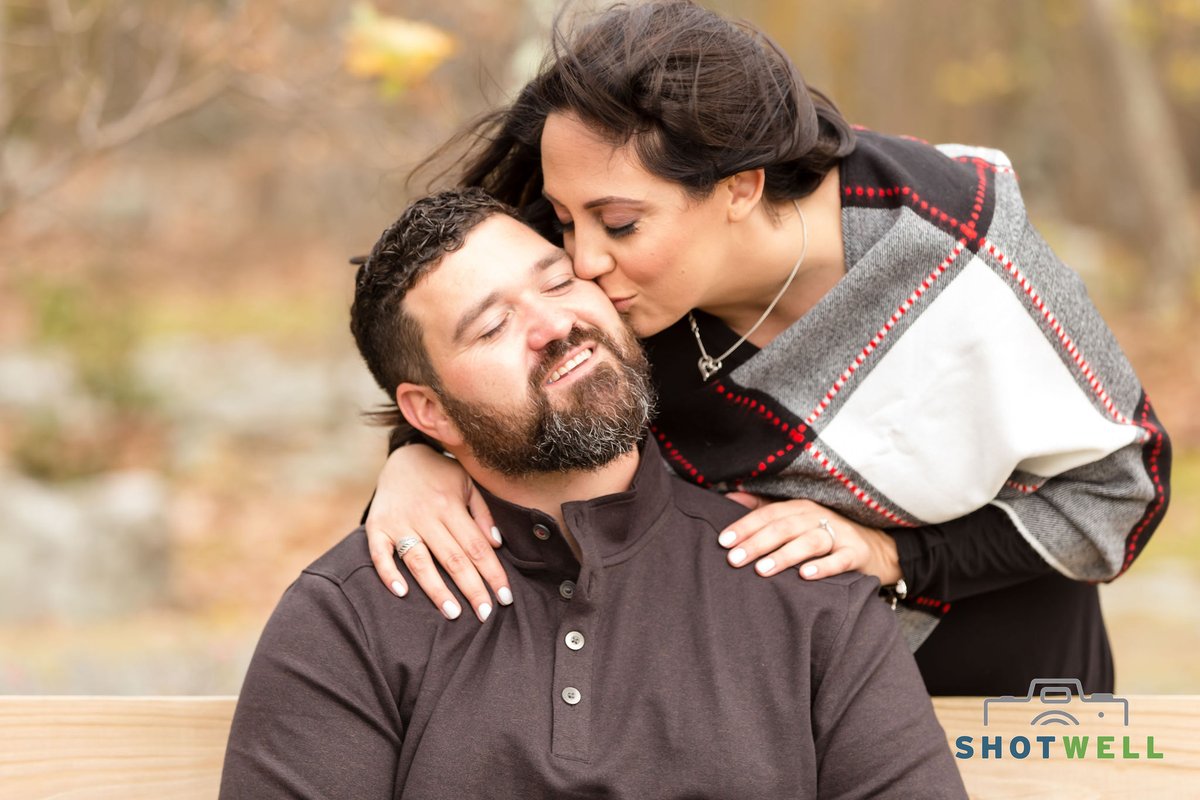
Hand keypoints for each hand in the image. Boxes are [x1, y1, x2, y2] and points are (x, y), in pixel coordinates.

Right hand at [366, 444, 511, 621]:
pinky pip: (380, 553)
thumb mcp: (468, 484)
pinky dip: (389, 573)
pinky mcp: (377, 526)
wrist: (402, 458)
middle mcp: (425, 514)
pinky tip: (402, 593)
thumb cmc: (441, 477)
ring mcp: (399, 521)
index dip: (492, 573)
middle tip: (485, 615)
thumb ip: (483, 513)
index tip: (505, 597)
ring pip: (420, 561)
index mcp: (450, 505)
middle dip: (471, 589)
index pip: (476, 546)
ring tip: (453, 613)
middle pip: (452, 558)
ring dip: (436, 589)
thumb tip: (495, 545)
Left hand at [718, 495, 900, 584]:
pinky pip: (839, 559)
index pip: (767, 514)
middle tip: (734, 560)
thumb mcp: (795, 519)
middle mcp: (817, 517)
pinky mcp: (855, 553)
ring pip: (809, 542)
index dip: (744, 527)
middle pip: (783, 528)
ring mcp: (838, 534)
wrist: (874, 547)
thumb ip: (763, 509)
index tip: (723, 542)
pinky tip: (805, 576)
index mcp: (799, 508)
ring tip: (762, 570)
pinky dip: (823, 567)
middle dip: (756, 543)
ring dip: (784, 555)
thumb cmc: (824, 533)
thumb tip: (729, 498)